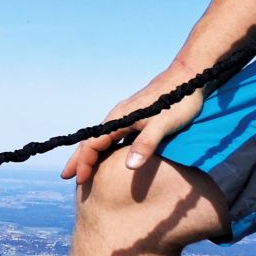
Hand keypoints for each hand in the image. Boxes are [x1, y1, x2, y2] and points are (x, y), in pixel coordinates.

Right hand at [60, 68, 205, 184]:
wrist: (189, 75)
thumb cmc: (178, 101)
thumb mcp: (163, 125)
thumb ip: (146, 144)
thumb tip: (129, 166)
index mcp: (119, 119)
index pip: (93, 144)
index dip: (84, 162)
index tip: (79, 180)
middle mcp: (118, 117)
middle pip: (92, 141)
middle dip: (78, 159)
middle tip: (66, 176)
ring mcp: (126, 116)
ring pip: (102, 138)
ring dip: (90, 154)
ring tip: (83, 168)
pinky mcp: (136, 116)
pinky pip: (113, 135)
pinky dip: (106, 148)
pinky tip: (110, 155)